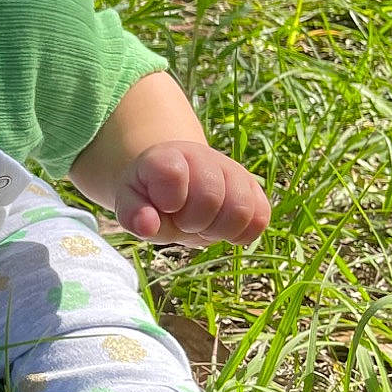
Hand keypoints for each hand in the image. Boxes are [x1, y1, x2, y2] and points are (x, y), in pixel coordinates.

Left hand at [114, 141, 270, 245]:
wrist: (176, 188)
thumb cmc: (151, 198)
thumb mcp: (131, 204)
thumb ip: (133, 215)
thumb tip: (147, 226)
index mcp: (167, 157)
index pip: (172, 173)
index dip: (168, 200)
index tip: (164, 206)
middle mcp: (204, 158)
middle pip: (210, 197)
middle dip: (192, 221)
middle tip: (182, 221)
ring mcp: (232, 172)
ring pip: (241, 210)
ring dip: (218, 230)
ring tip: (202, 226)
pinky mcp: (253, 190)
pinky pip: (260, 218)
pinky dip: (241, 234)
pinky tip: (220, 229)